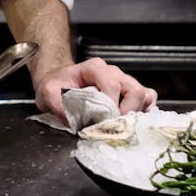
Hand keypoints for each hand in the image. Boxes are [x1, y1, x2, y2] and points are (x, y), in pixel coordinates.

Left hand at [34, 57, 156, 123]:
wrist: (59, 83)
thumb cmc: (56, 85)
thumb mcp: (47, 92)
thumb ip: (58, 104)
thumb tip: (74, 122)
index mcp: (95, 68)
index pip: (112, 84)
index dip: (111, 105)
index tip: (103, 121)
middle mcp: (114, 72)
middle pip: (134, 90)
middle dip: (127, 112)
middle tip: (113, 126)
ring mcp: (124, 81)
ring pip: (144, 95)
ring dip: (136, 113)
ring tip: (120, 126)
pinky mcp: (130, 92)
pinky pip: (148, 99)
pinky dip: (143, 112)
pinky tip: (128, 122)